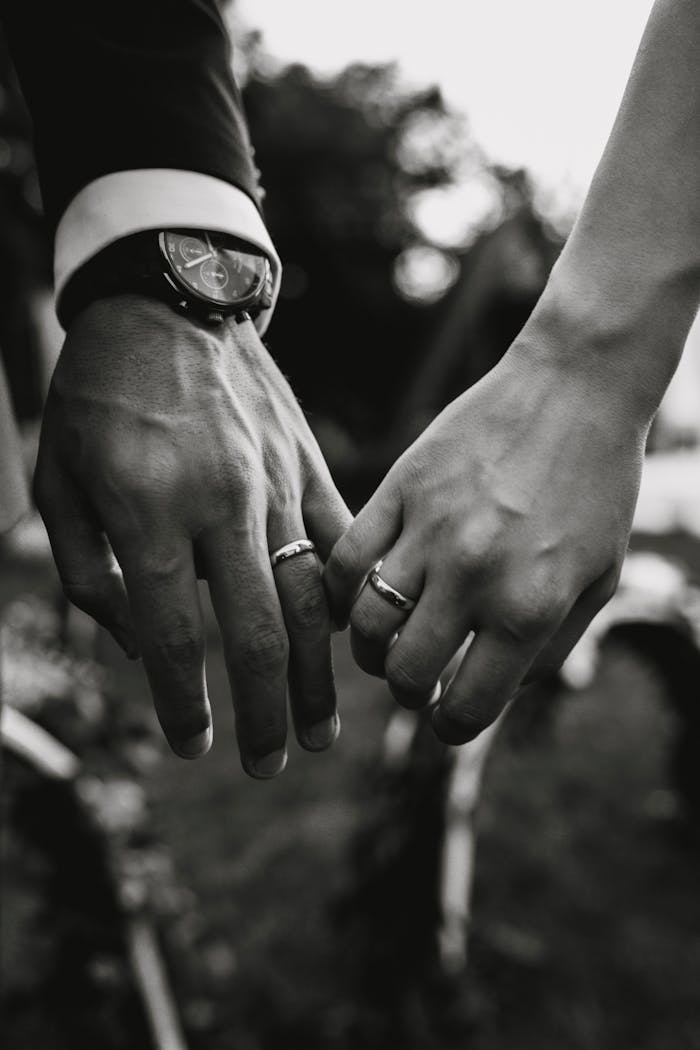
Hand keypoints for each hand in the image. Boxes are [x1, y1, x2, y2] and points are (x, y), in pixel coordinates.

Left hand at [34, 296, 350, 772]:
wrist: (169, 301)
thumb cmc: (98, 395)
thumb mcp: (58, 481)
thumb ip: (85, 573)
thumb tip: (136, 644)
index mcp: (148, 513)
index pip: (173, 635)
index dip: (184, 704)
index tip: (193, 749)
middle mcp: (221, 507)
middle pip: (257, 632)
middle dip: (265, 713)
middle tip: (271, 764)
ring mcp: (275, 486)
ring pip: (311, 599)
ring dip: (320, 675)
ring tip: (325, 731)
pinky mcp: (307, 466)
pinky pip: (339, 543)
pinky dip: (348, 598)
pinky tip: (354, 641)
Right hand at [324, 342, 648, 743]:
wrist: (575, 388)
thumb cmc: (597, 490)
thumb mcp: (598, 581)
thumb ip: (548, 650)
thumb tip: (490, 694)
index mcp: (529, 606)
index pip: (466, 707)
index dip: (451, 725)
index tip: (447, 716)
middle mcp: (474, 574)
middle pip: (403, 672)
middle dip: (407, 691)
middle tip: (417, 679)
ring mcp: (430, 528)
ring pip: (364, 621)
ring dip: (371, 647)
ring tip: (389, 638)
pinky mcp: (400, 487)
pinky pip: (346, 558)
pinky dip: (342, 591)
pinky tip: (360, 594)